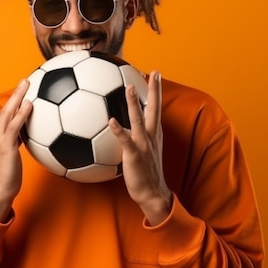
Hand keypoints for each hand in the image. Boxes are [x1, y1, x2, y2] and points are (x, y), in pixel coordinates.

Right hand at [0, 78, 32, 221]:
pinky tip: (30, 104)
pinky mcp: (7, 146)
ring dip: (16, 96)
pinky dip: (22, 114)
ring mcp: (0, 140)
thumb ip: (16, 139)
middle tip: (10, 77)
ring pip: (6, 113)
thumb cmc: (8, 174)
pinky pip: (15, 126)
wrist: (1, 190)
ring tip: (25, 82)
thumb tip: (27, 131)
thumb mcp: (12, 153)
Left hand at [109, 71, 171, 225]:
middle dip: (155, 90)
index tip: (155, 75)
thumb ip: (136, 137)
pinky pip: (126, 140)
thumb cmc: (146, 173)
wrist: (152, 194)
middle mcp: (151, 136)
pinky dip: (119, 130)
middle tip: (155, 73)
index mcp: (154, 134)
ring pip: (139, 119)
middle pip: (154, 108)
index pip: (156, 108)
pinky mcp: (134, 155)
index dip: (156, 91)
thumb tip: (122, 126)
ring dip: (134, 103)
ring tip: (129, 87)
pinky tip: (111, 120)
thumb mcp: (144, 151)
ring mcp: (144, 144)